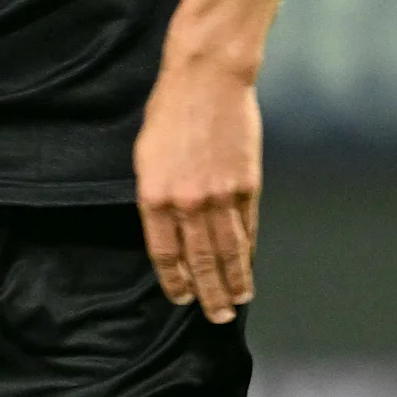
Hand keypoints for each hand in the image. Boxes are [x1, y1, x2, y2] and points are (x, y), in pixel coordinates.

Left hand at [135, 54, 260, 322]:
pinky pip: (247, 227)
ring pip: (228, 250)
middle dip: (209, 292)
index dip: (175, 280)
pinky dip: (248, 251)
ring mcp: (219, 195)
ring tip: (238, 302)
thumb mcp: (147, 156)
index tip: (182, 298)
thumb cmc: (171, 112)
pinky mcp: (246, 184)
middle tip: (217, 317)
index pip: (165, 253)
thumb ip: (156, 196)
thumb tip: (169, 230)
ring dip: (234, 280)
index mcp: (154, 196)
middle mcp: (187, 202)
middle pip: (199, 260)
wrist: (206, 79)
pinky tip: (249, 266)